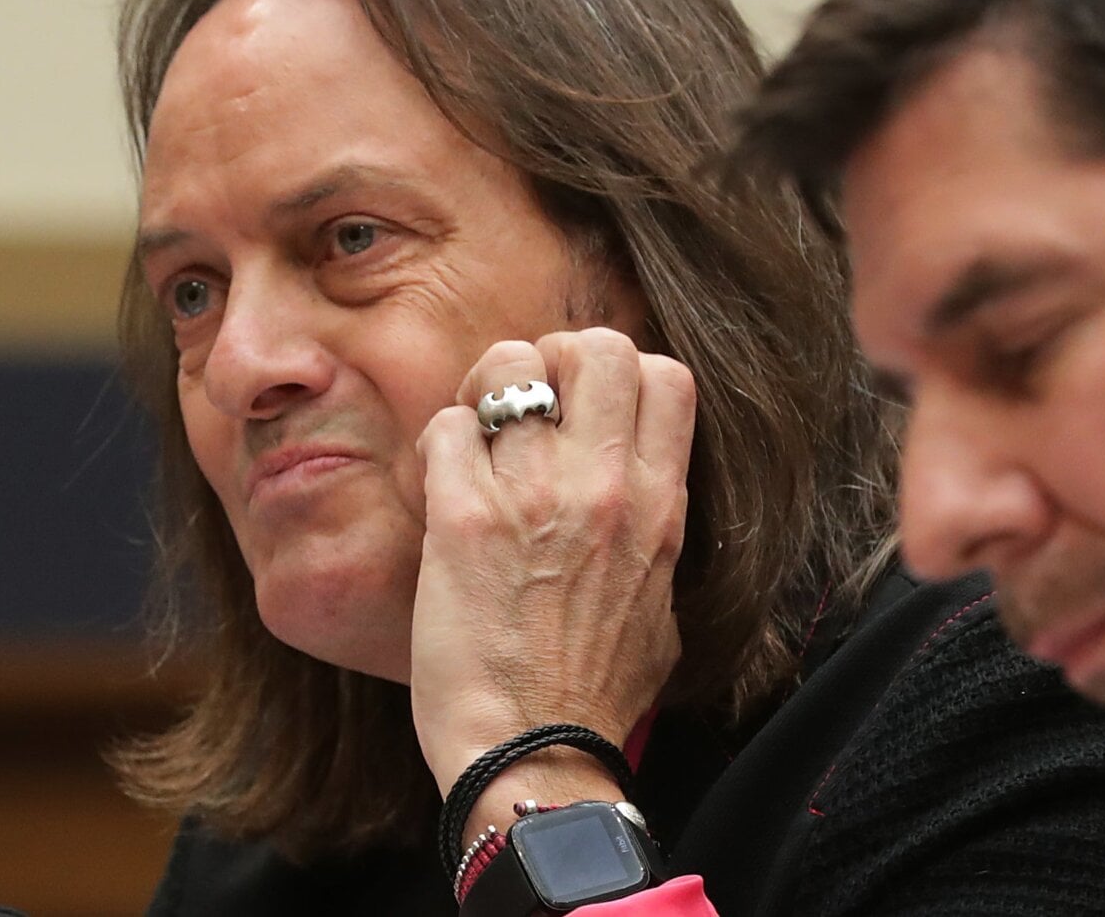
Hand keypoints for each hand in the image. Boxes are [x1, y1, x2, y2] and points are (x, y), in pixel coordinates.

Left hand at [410, 328, 694, 829]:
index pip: (666, 375)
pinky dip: (439, 446)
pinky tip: (441, 485)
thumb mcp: (663, 611)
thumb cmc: (597, 697)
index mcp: (661, 507)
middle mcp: (607, 488)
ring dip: (485, 391)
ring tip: (476, 438)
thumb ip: (657, 541)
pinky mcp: (462, 520)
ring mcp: (534, 497)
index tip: (588, 410)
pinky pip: (447, 427)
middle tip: (528, 408)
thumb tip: (643, 508)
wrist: (536, 759)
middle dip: (556, 359)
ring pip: (510, 365)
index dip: (622, 373)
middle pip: (597, 346)